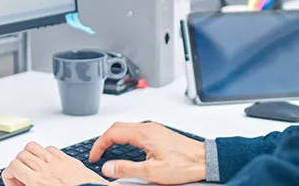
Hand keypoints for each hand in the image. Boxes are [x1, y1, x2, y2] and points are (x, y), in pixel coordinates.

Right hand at [2, 142, 112, 185]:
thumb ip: (31, 185)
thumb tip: (22, 185)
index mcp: (37, 181)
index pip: (13, 166)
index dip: (9, 174)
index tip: (14, 183)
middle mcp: (46, 168)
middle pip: (21, 155)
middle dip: (17, 165)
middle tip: (22, 177)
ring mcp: (58, 162)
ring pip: (34, 147)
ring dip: (29, 155)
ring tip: (32, 167)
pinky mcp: (69, 160)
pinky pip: (51, 149)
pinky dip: (45, 153)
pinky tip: (48, 163)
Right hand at [89, 122, 205, 183]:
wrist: (204, 160)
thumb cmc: (184, 164)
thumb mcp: (152, 172)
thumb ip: (127, 169)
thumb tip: (108, 167)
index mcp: (144, 134)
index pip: (112, 133)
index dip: (99, 145)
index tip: (94, 157)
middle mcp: (148, 127)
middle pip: (117, 127)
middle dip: (104, 140)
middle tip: (98, 154)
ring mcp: (154, 129)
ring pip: (127, 128)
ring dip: (114, 138)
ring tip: (108, 151)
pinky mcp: (159, 133)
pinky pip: (136, 130)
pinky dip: (124, 138)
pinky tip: (127, 148)